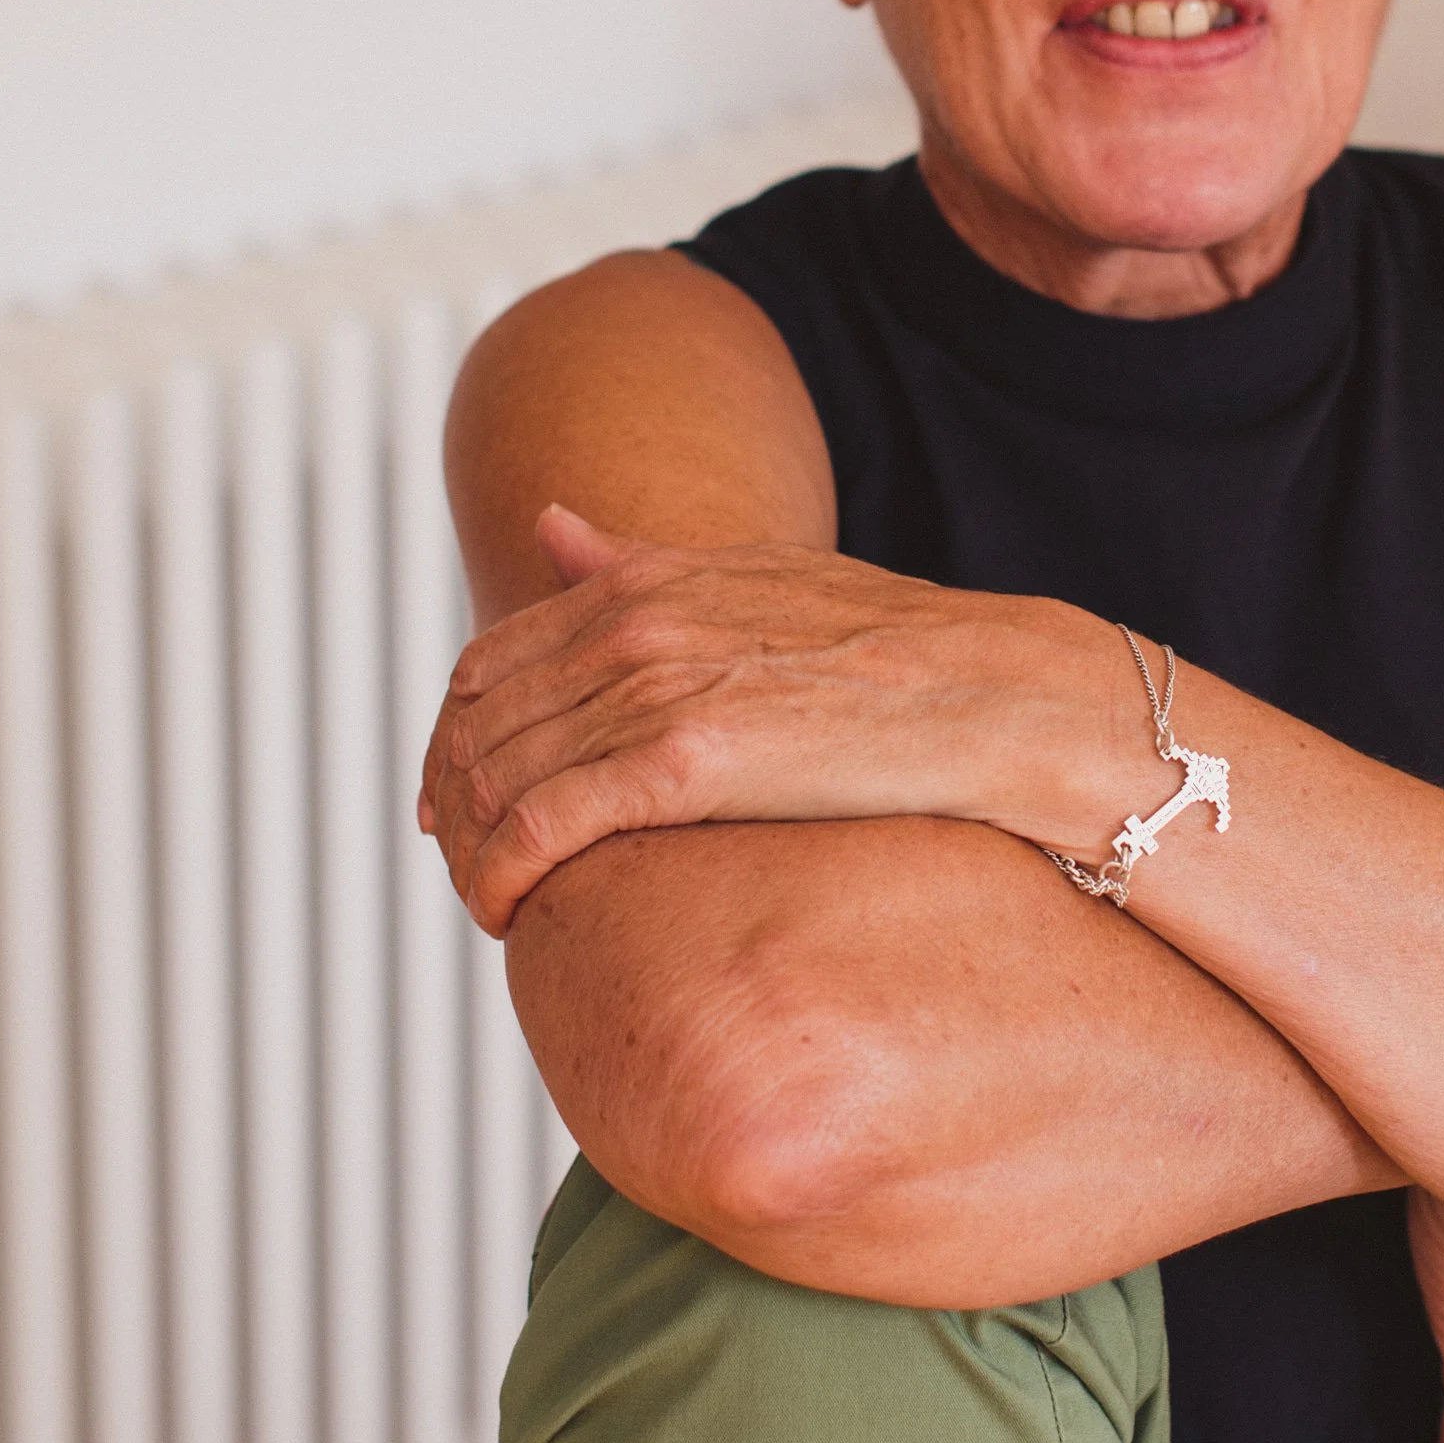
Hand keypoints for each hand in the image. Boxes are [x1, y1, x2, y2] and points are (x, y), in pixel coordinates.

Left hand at [419, 506, 1128, 933]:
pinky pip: (541, 825)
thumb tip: (548, 526)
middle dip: (450, 804)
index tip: (451, 800)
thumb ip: (640, 560)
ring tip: (493, 903)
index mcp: (643, 583)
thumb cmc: (892, 652)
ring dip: (470, 853)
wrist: (993, 698)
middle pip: (474, 725)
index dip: (453, 739)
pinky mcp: (682, 762)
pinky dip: (502, 875)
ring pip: (493, 780)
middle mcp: (633, 625)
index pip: (487, 663)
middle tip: (464, 867)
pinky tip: (511, 915)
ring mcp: (654, 689)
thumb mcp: (752, 577)